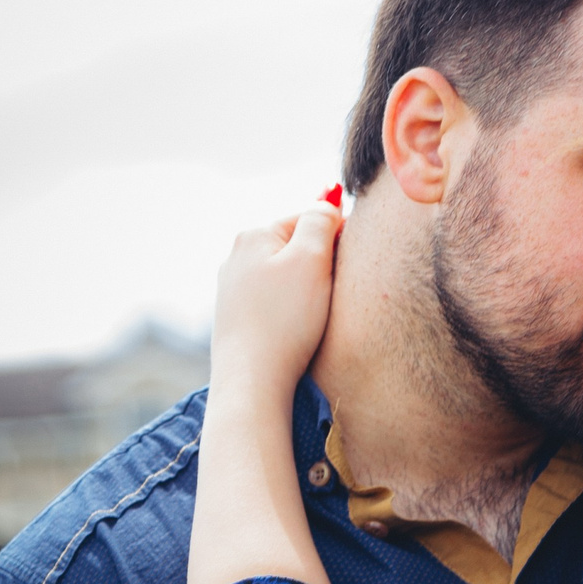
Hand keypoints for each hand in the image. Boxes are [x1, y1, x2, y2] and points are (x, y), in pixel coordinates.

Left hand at [211, 202, 341, 403]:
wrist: (252, 381)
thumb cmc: (285, 320)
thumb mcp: (311, 258)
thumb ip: (321, 220)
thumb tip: (327, 202)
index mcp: (253, 235)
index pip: (309, 217)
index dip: (337, 237)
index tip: (349, 266)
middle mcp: (236, 257)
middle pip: (296, 247)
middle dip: (320, 264)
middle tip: (333, 293)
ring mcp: (233, 290)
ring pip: (286, 276)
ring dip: (307, 289)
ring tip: (314, 316)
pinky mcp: (237, 320)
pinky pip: (275, 303)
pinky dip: (291, 311)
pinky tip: (296, 330)